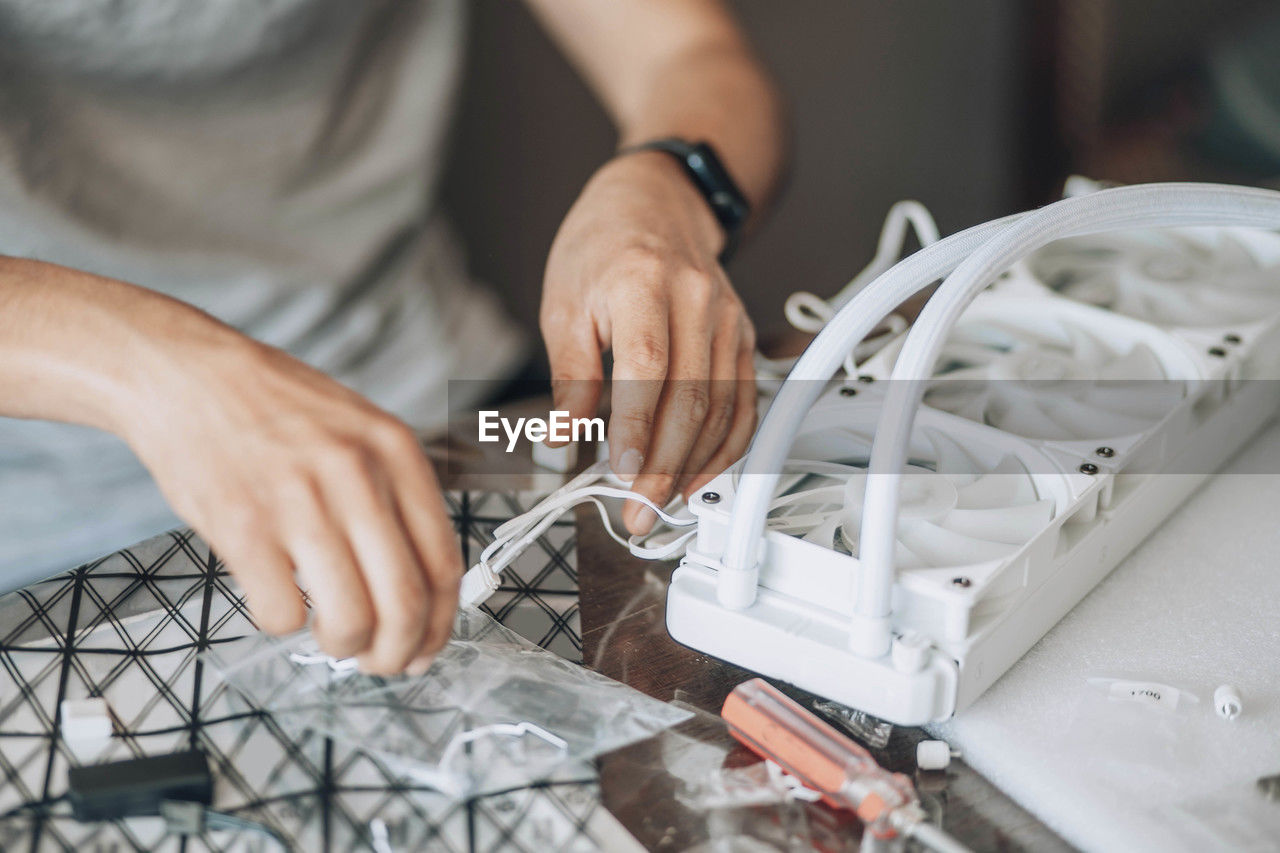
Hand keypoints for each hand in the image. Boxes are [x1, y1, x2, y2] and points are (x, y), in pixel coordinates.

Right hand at [118, 325, 460, 674]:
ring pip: (350, 619)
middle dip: (397, 652)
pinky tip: (279, 599)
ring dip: (344, 646)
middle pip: (404, 601)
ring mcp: (299, 502)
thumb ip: (396, 497)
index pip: (442, 562)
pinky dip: (285, 624)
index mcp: (396, 452)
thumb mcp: (361, 430)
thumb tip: (423, 587)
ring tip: (332, 636)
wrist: (188, 377)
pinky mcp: (243, 527)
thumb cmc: (278, 410)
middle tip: (381, 662)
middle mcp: (356, 476)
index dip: (439, 623)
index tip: (426, 647)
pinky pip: (282, 613)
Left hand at [541, 151, 756, 534]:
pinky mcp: (741, 338)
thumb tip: (563, 437)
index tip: (622, 472)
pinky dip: (727, 448)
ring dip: (694, 466)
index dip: (639, 427)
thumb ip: (568, 374)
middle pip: (692, 396)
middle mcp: (698, 301)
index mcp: (644, 283)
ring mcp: (728, 320)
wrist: (656, 203)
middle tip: (637, 512)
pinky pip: (744, 402)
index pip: (649, 367)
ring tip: (661, 505)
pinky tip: (701, 477)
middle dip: (665, 465)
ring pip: (722, 407)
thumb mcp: (563, 301)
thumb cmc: (602, 247)